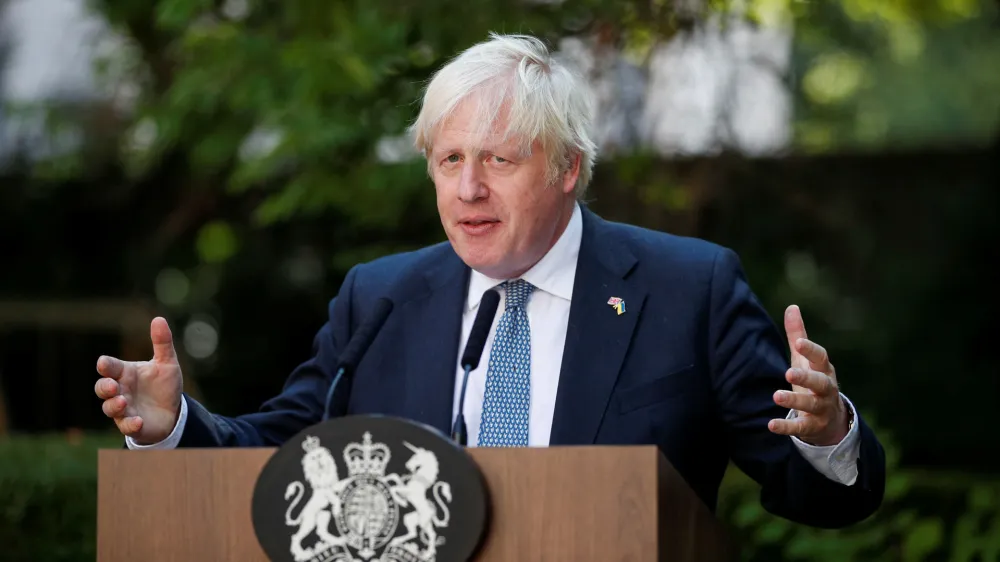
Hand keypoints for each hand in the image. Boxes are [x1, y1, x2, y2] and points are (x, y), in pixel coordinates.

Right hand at [94, 317, 182, 443]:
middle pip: (102, 388)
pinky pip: (125, 426)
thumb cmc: (164, 386)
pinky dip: (129, 424)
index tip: (104, 363)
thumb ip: (162, 343)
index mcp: (125, 373)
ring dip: (113, 405)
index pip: (110, 367)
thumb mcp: (167, 363)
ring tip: (122, 402)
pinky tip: (137, 421)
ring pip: (109, 408)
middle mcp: (120, 390)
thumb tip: (159, 318)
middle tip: (112, 385)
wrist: (173, 411)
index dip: (106, 365)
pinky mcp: (132, 425)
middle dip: (104, 387)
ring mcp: (124, 409)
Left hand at [767, 305, 848, 446]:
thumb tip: (791, 306)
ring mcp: (822, 408)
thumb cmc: (813, 380)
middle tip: (788, 373)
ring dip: (795, 401)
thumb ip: (798, 335)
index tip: (799, 343)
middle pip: (820, 382)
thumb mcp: (805, 359)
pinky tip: (771, 425)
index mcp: (824, 369)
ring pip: (812, 404)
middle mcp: (826, 389)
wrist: (830, 418)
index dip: (811, 350)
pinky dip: (787, 427)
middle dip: (806, 377)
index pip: (821, 358)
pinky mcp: (813, 426)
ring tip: (776, 396)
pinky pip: (801, 428)